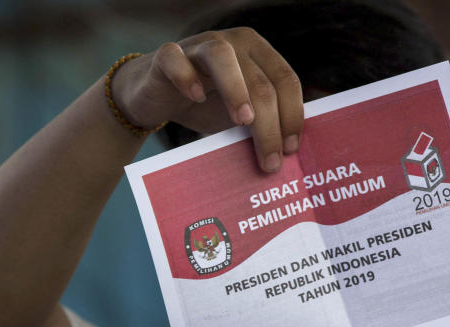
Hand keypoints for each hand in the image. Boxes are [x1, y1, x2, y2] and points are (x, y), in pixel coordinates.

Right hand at [110, 28, 302, 171]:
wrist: (158, 97)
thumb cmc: (206, 105)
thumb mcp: (240, 116)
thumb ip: (263, 124)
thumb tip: (289, 156)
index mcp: (258, 54)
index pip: (285, 80)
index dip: (292, 115)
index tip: (291, 149)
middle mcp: (233, 43)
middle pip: (259, 80)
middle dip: (269, 124)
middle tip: (270, 161)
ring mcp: (199, 46)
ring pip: (223, 58)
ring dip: (236, 91)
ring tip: (243, 122)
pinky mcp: (166, 56)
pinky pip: (175, 59)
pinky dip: (185, 76)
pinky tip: (195, 97)